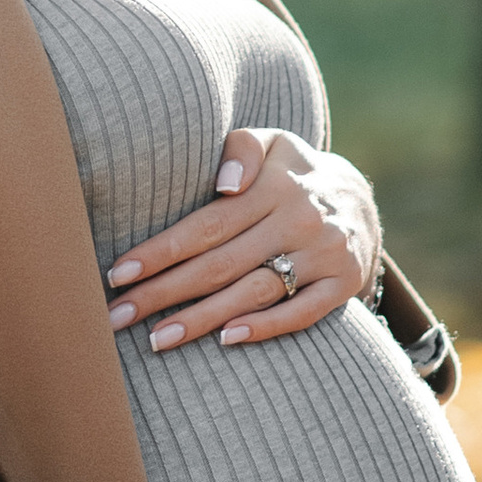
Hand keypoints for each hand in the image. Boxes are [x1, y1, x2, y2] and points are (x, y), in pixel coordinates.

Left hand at [104, 127, 381, 353]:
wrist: (362, 202)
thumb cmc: (291, 173)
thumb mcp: (272, 142)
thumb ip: (242, 149)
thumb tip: (225, 182)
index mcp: (275, 185)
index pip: (208, 224)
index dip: (161, 251)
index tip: (118, 274)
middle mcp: (301, 220)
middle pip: (222, 263)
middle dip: (165, 293)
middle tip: (118, 317)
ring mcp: (325, 254)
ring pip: (256, 291)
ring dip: (203, 318)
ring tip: (158, 339)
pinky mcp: (343, 284)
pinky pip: (302, 312)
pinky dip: (265, 327)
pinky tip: (225, 340)